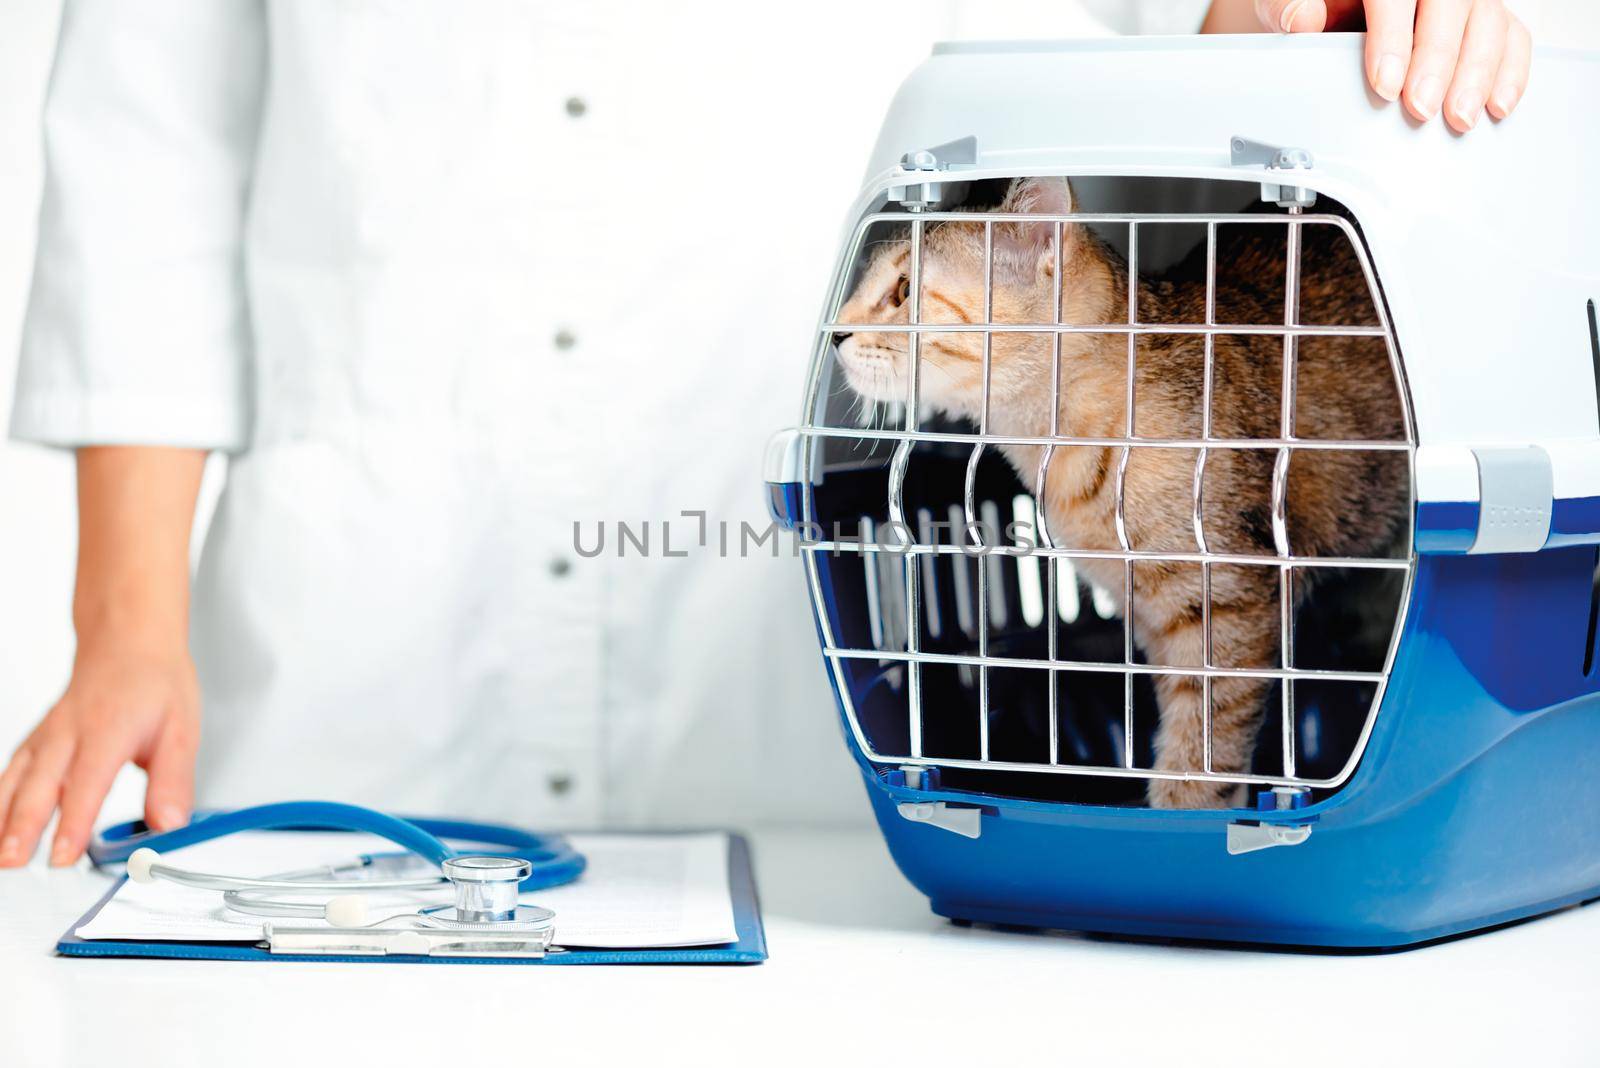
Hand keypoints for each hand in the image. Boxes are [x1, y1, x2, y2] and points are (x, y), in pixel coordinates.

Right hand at [0, 639, 199, 866]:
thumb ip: (173, 781)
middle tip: (15, 863)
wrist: (129, 640)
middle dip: (24, 827)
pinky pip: (11, 769)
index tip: (63, 856)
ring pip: (16, 778)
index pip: (86, 784)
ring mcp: (49, 734)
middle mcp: (70, 732)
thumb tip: (169, 824)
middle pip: (40, 784)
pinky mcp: (38, 739)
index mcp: (108, 731)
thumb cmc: (154, 682)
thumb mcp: (182, 729)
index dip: (72, 822)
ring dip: (2, 818)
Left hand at [1253, 1, 1530, 130]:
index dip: (1393, 37)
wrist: (1327, 8)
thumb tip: (1300, 18)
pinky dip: (1510, 69)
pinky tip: (1497, 104)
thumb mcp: (1282, 0)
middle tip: (1421, 109)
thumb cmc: (1312, 3)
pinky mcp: (1482, 16)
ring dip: (1479, 72)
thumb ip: (1288, 5)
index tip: (1385, 84)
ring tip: (1459, 118)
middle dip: (1440, 61)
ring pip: (1488, 19)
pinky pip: (1512, 34)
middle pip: (1451, 4)